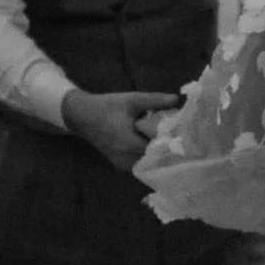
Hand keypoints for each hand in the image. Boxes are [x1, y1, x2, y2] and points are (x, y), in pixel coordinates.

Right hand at [63, 88, 179, 172]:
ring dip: (157, 152)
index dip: (171, 141)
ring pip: (148, 163)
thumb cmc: (107, 106)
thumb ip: (155, 100)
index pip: (160, 149)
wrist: (82, 116)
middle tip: (176, 134)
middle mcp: (127, 159)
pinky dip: (147, 155)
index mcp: (130, 144)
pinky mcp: (121, 165)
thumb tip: (176, 99)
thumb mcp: (132, 100)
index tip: (181, 132)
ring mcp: (123, 165)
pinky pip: (140, 163)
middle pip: (156, 158)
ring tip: (165, 138)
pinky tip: (151, 142)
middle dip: (166, 146)